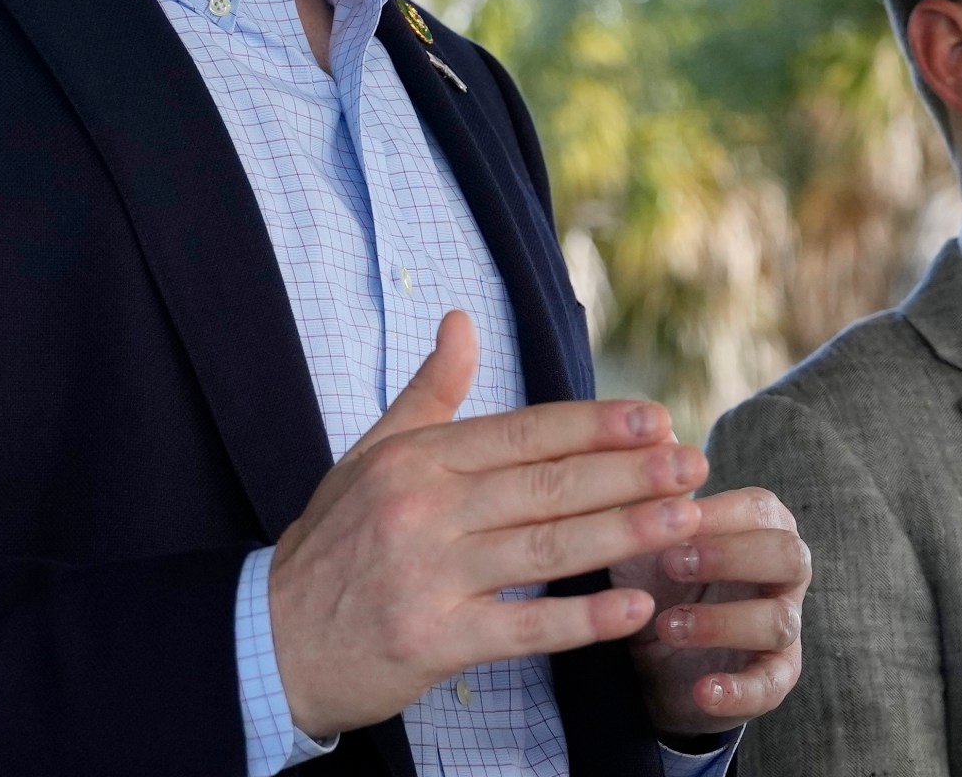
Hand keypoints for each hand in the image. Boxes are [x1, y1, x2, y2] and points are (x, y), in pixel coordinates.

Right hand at [268, 310, 710, 737]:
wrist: (267, 640)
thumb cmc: (330, 546)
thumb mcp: (368, 457)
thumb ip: (428, 394)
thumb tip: (461, 322)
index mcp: (415, 459)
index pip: (523, 433)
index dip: (595, 425)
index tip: (655, 418)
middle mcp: (423, 509)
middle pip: (546, 485)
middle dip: (629, 473)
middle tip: (693, 464)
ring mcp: (428, 576)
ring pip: (544, 548)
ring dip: (623, 533)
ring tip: (684, 519)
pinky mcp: (433, 640)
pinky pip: (522, 627)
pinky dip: (581, 619)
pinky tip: (634, 606)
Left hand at [612, 485, 809, 736]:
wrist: (643, 653)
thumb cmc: (653, 576)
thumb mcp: (643, 536)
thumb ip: (652, 492)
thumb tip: (655, 436)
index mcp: (760, 527)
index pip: (760, 509)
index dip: (720, 514)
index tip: (673, 518)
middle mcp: (783, 574)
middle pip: (788, 556)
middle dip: (732, 558)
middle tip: (671, 564)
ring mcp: (782, 626)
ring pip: (779, 621)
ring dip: (722, 623)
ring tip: (666, 626)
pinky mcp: (771, 678)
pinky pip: (771, 685)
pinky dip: (740, 691)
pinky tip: (703, 691)